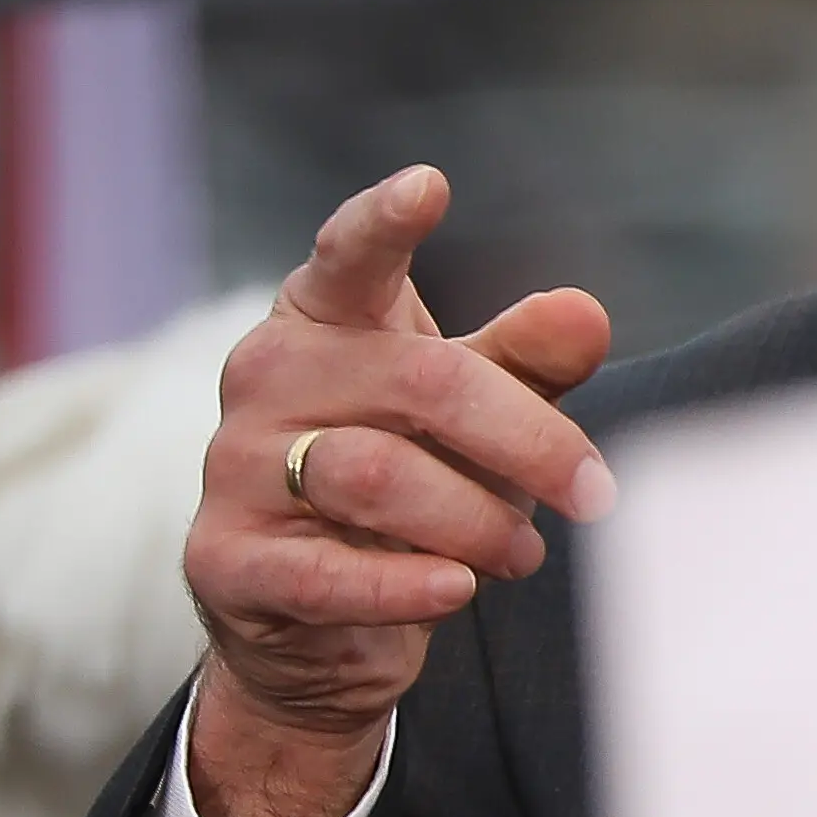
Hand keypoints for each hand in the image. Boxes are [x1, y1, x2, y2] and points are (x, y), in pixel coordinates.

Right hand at [181, 166, 614, 816]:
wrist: (316, 628)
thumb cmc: (409, 489)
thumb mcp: (475, 418)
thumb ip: (527, 363)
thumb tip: (584, 315)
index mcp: (321, 316)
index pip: (347, 254)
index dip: (384, 221)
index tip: (430, 187)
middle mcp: (264, 374)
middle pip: (416, 380)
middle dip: (526, 439)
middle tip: (593, 492)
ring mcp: (232, 467)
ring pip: (371, 475)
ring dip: (473, 518)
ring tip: (523, 553)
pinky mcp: (222, 559)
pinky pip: (322, 573)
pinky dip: (403, 583)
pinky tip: (459, 589)